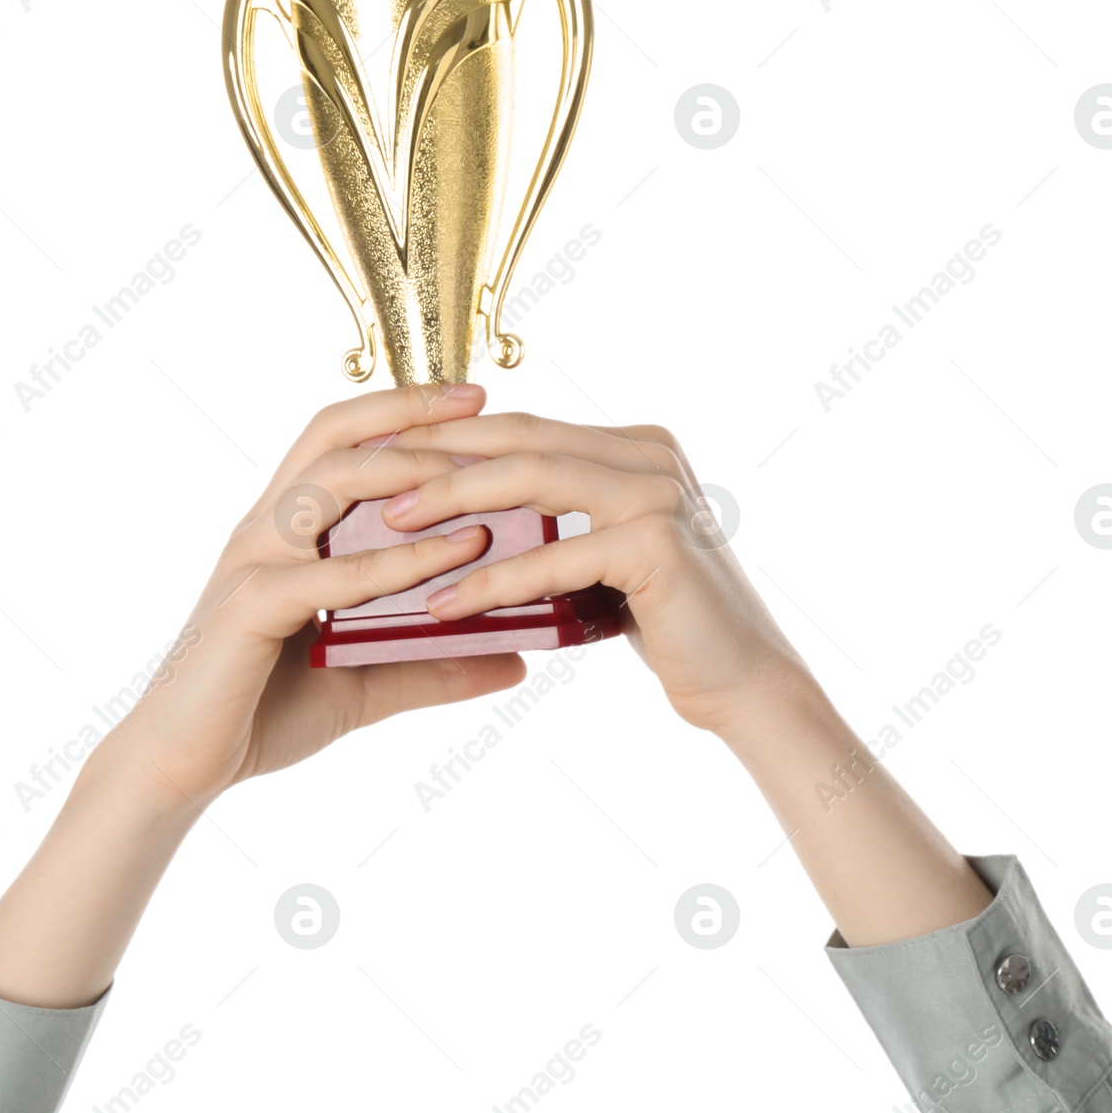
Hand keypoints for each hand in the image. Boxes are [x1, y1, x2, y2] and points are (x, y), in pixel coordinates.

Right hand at [98, 383, 525, 810]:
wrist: (182, 767)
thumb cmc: (264, 712)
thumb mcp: (367, 682)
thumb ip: (435, 665)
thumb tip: (514, 660)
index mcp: (287, 531)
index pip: (340, 440)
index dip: (401, 410)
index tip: (471, 400)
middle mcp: (267, 529)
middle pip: (332, 434)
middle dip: (408, 410)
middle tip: (479, 403)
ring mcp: (255, 561)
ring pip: (330, 480)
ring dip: (409, 467)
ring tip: (475, 468)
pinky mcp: (251, 606)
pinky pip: (333, 571)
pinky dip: (400, 559)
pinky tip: (456, 553)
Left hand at [374, 411, 806, 735]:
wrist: (743, 685)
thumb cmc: (667, 626)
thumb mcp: (602, 555)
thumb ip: (559, 518)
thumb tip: (471, 509)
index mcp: (634, 446)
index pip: (522, 427)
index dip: (450, 437)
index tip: (382, 457)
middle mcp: (649, 453)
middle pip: (519, 438)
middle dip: (438, 455)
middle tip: (367, 481)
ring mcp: (656, 491)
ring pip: (532, 478)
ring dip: (453, 500)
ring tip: (389, 527)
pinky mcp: (656, 542)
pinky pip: (556, 555)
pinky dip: (493, 578)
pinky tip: (443, 603)